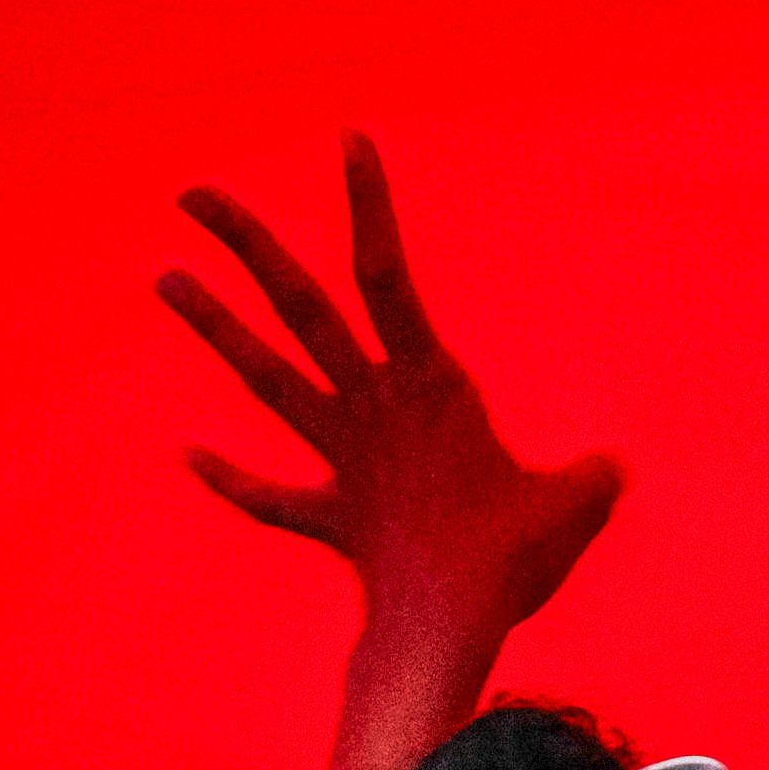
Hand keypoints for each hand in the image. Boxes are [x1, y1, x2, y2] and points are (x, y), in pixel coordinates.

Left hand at [158, 134, 624, 643]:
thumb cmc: (511, 559)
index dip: (367, 204)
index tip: (346, 139)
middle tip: (191, 192)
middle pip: (299, 307)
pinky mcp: (329, 518)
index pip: (387, 274)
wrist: (442, 631)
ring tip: (162, 277)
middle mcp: (369, 406)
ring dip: (214, 327)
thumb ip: (586, 477)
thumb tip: (607, 471)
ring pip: (265, 378)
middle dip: (246, 245)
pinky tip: (185, 452)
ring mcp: (340, 460)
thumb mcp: (574, 504)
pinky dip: (229, 476)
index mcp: (426, 382)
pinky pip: (270, 496)